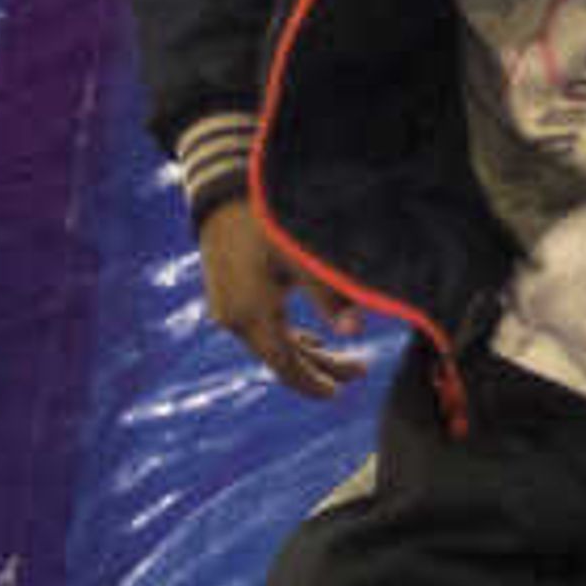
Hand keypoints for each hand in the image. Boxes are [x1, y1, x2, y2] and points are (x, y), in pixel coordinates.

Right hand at [199, 197, 361, 398]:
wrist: (223, 192)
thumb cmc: (268, 221)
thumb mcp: (304, 257)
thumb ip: (330, 296)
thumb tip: (356, 330)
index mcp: (252, 313)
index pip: (284, 364)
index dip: (312, 382)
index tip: (338, 393)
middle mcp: (233, 317)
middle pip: (281, 357)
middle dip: (321, 368)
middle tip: (362, 368)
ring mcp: (226, 308)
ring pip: (271, 343)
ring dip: (307, 353)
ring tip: (348, 357)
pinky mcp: (226, 297)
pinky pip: (259, 330)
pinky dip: (287, 337)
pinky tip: (313, 341)